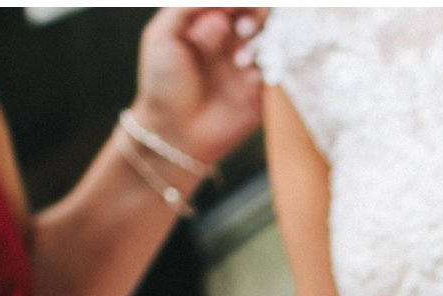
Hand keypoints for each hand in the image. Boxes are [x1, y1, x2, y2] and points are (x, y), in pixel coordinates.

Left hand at [128, 8, 266, 168]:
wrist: (172, 134)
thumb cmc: (162, 84)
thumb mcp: (163, 35)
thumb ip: (189, 7)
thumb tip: (228, 1)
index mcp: (211, 26)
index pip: (236, 4)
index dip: (242, 2)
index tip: (238, 7)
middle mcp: (234, 44)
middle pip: (260, 18)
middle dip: (256, 18)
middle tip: (243, 30)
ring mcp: (250, 69)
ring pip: (273, 42)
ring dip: (261, 45)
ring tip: (240, 61)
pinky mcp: (262, 94)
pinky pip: (280, 73)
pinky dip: (271, 69)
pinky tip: (251, 76)